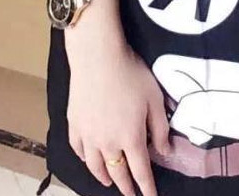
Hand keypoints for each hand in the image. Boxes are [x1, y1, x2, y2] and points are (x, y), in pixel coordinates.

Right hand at [65, 16, 171, 195]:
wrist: (97, 56)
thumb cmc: (130, 73)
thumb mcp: (154, 98)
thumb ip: (161, 128)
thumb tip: (165, 151)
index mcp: (131, 137)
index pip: (141, 171)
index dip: (147, 188)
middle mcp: (108, 142)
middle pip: (117, 172)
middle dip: (126, 186)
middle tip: (131, 194)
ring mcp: (88, 134)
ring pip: (95, 165)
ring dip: (104, 177)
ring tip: (109, 182)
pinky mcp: (73, 123)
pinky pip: (78, 149)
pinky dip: (84, 158)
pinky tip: (87, 158)